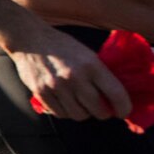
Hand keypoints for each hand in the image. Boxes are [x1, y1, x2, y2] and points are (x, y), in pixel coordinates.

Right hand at [12, 29, 130, 120]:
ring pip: (80, 115)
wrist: (29, 37)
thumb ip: (99, 73)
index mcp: (91, 64)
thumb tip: (114, 96)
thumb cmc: (60, 45)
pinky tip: (66, 102)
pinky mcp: (42, 92)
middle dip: (103, 112)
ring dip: (84, 112)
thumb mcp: (86, 53)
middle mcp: (75, 77)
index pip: (116, 94)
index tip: (123, 111)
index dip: (123, 108)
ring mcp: (57, 86)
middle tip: (101, 108)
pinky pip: (60, 114)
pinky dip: (66, 112)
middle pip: (98, 110)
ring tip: (81, 104)